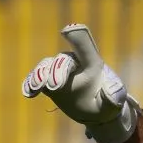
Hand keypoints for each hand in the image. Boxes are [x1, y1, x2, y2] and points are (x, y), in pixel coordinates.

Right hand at [22, 24, 140, 142]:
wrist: (94, 112)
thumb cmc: (106, 104)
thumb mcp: (114, 103)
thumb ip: (113, 97)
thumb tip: (110, 92)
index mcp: (92, 63)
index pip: (85, 45)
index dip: (77, 36)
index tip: (66, 31)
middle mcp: (74, 62)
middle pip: (63, 60)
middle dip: (57, 72)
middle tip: (54, 87)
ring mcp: (58, 70)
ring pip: (46, 66)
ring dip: (40, 75)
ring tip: (37, 88)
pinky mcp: (47, 79)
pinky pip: (36, 77)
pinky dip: (31, 82)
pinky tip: (29, 92)